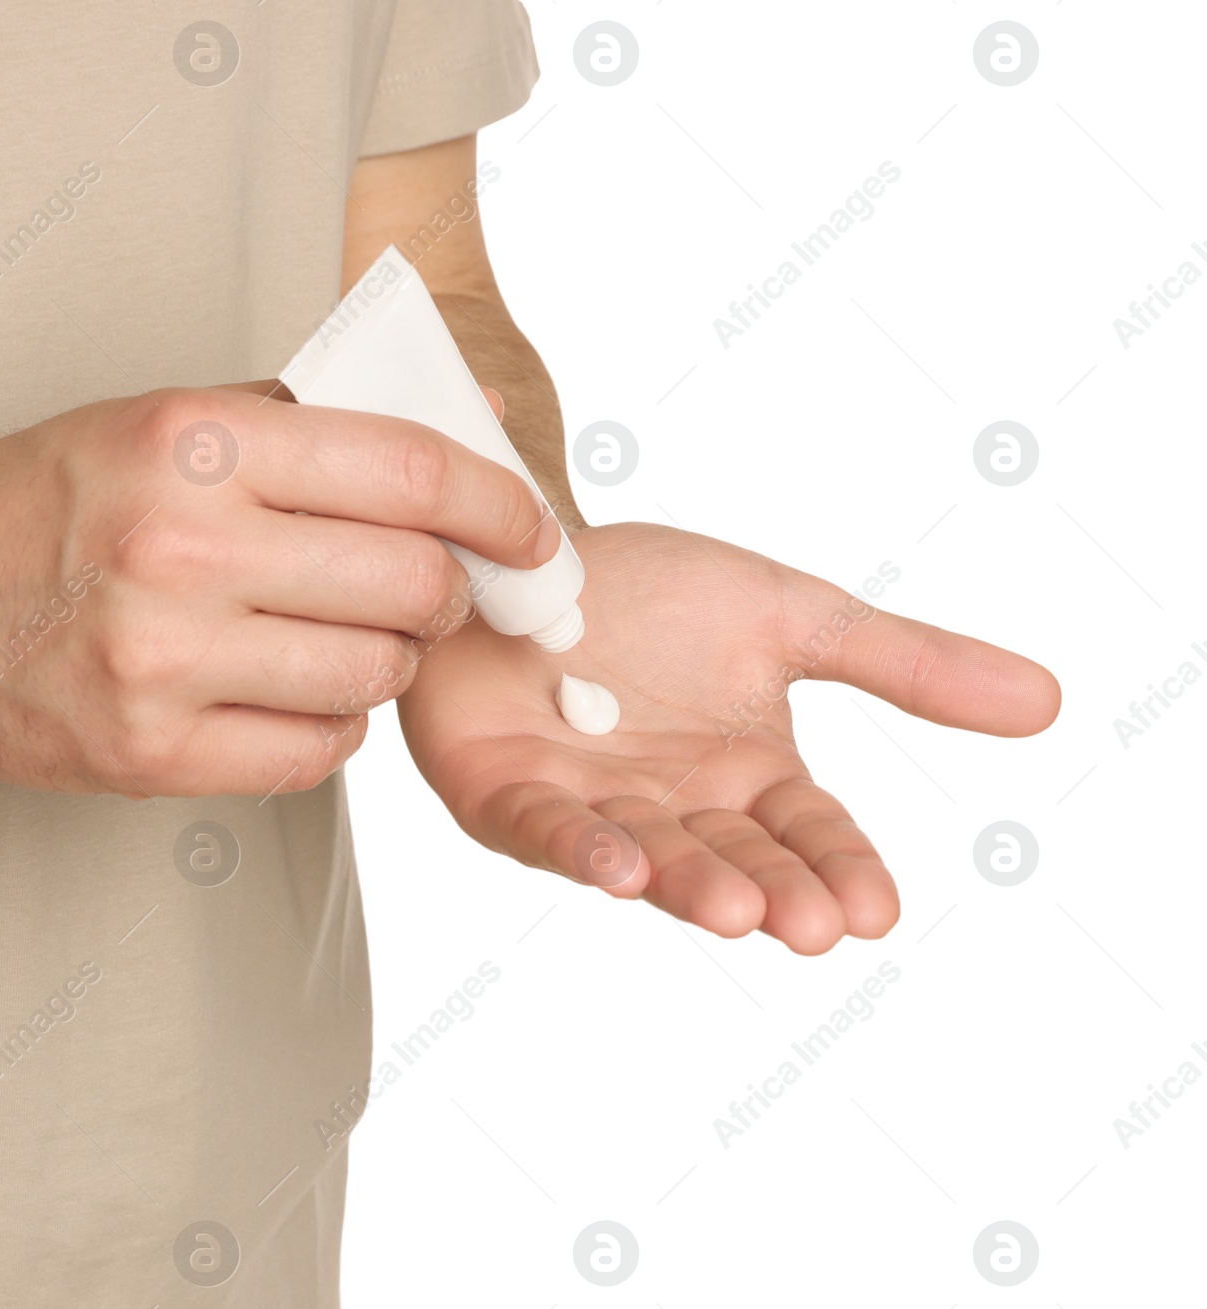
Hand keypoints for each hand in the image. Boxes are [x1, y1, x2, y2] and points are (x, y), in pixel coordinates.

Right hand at [0, 383, 559, 797]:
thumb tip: (479, 410)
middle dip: (448, 592)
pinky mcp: (148, 753)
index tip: (532, 530)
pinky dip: (333, 727)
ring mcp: (163, 659)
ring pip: (374, 676)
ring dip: (389, 661)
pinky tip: (296, 694)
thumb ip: (320, 416)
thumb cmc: (45, 502)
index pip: (412, 473)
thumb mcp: (166, 417)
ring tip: (351, 638)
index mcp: (193, 438)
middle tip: (432, 590)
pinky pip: (317, 753)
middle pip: (411, 583)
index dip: (503, 505)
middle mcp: (180, 545)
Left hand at [397, 521, 1059, 952]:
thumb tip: (1046, 700)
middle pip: (735, 858)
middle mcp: (674, 804)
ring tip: (735, 910)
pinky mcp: (508, 795)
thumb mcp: (790, 615)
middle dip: (772, 893)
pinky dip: (583, 847)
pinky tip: (622, 866)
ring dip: (690, 883)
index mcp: (745, 773)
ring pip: (648, 855)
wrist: (534, 555)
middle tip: (809, 926)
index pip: (808, 832)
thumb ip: (901, 661)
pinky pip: (546, 829)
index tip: (875, 912)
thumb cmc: (651, 593)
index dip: (838, 869)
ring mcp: (591, 806)